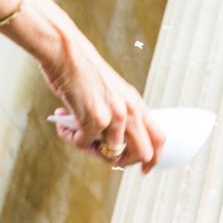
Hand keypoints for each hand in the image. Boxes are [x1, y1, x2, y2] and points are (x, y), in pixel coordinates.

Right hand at [38, 0, 162, 172]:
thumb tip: (112, 146)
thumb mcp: (112, 92)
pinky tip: (63, 124)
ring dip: (90, 150)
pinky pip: (84, 144)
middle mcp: (131, 111)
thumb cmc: (83, 71)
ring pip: (111, 154)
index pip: (159, 138)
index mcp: (137, 104)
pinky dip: (72, 139)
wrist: (65, 51)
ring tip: (74, 134)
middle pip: (142, 154)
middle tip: (101, 154)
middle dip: (122, 162)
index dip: (155, 159)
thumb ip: (118, 115)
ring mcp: (115, 115)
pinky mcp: (95, 118)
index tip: (144, 171)